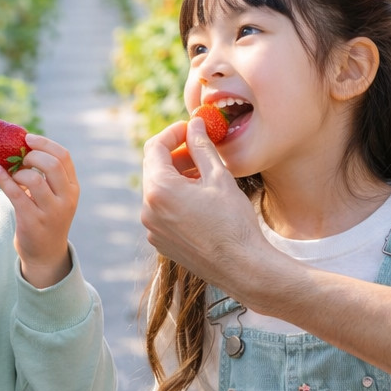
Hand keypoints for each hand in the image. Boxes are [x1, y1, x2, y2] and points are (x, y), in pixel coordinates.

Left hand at [0, 133, 77, 288]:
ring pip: (34, 179)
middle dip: (32, 155)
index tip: (28, 138)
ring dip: (18, 172)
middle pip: (51, 164)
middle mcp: (66, 199)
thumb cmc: (46, 218)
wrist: (45, 254)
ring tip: (12, 174)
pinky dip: (5, 180)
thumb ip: (47, 175)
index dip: (45, 143)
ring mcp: (51, 212)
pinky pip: (16, 194)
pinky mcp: (33, 222)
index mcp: (73, 188)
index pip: (63, 156)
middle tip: (19, 158)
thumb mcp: (56, 196)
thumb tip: (22, 144)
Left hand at [140, 118, 266, 290]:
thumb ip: (202, 146)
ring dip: (176, 177)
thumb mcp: (219, 176)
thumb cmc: (233, 222)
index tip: (190, 129)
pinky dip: (176, 198)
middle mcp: (148, 209)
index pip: (155, 147)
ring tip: (204, 173)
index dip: (173, 133)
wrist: (242, 267)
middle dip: (175, 154)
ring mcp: (152, 228)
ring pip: (158, 190)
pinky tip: (200, 198)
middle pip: (154, 168)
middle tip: (199, 148)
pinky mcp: (160, 241)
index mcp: (159, 190)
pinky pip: (162, 210)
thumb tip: (195, 123)